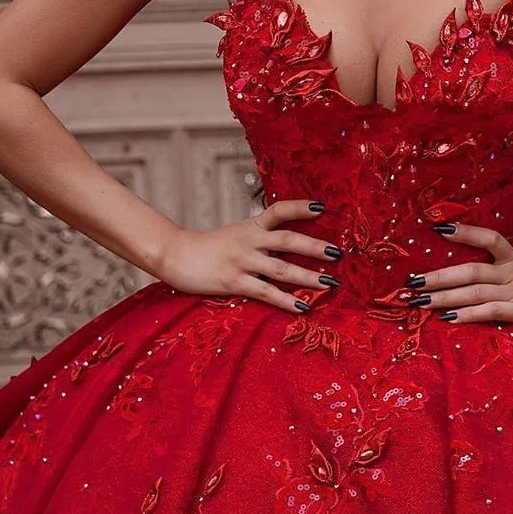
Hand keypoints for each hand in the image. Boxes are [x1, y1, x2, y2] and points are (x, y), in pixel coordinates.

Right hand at [155, 199, 339, 312]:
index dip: (300, 207)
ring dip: (308, 276)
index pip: (278, 211)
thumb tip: (286, 242)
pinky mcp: (234, 282)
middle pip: (287, 240)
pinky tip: (303, 306)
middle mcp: (249, 240)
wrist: (175, 254)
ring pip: (280, 268)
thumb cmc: (208, 248)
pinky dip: (286, 300)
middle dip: (314, 247)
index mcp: (250, 226)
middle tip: (338, 253)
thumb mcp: (235, 234)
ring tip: (331, 283)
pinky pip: (265, 292)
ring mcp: (242, 261)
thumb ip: (258, 237)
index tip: (322, 207)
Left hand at [402, 223, 512, 331]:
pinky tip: (449, 318)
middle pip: (469, 269)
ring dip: (444, 296)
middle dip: (438, 276)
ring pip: (473, 290)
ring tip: (419, 300)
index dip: (463, 231)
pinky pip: (490, 311)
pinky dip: (468, 314)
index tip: (437, 227)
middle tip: (410, 282)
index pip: (487, 238)